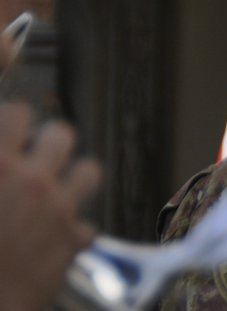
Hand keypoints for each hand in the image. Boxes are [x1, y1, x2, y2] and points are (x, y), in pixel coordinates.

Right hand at [0, 103, 100, 309]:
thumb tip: (2, 162)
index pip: (18, 113)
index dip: (12, 121)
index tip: (9, 132)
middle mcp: (30, 179)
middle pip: (61, 133)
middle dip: (47, 142)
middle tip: (32, 159)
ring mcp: (56, 209)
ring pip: (88, 170)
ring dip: (72, 178)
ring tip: (53, 190)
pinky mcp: (70, 242)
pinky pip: (85, 226)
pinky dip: (72, 231)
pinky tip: (53, 238)